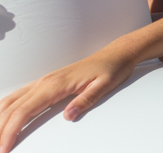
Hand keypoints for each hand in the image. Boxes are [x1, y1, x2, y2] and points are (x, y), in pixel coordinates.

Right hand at [0, 48, 136, 151]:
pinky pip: (18, 96)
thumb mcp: (104, 85)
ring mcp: (43, 81)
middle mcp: (44, 82)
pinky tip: (2, 117)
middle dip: (0, 129)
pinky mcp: (45, 83)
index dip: (11, 130)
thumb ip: (85, 100)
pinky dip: (5, 108)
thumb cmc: (110, 69)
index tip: (5, 147)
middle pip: (12, 108)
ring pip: (10, 100)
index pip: (24, 111)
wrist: (115, 55)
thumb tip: (69, 116)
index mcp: (55, 85)